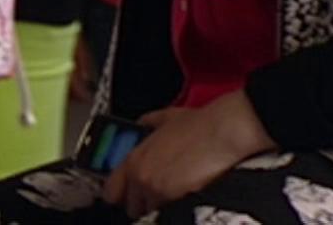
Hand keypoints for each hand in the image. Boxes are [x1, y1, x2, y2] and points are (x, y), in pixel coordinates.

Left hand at [103, 92, 276, 218]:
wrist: (222, 134)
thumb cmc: (198, 125)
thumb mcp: (164, 118)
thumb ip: (147, 123)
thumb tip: (142, 124)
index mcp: (133, 160)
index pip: (110, 191)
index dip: (119, 194)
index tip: (126, 194)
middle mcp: (141, 178)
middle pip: (131, 207)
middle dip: (142, 203)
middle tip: (155, 194)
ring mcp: (157, 192)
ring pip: (150, 212)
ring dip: (159, 206)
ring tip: (174, 193)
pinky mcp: (177, 202)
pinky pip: (170, 214)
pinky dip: (176, 209)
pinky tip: (185, 196)